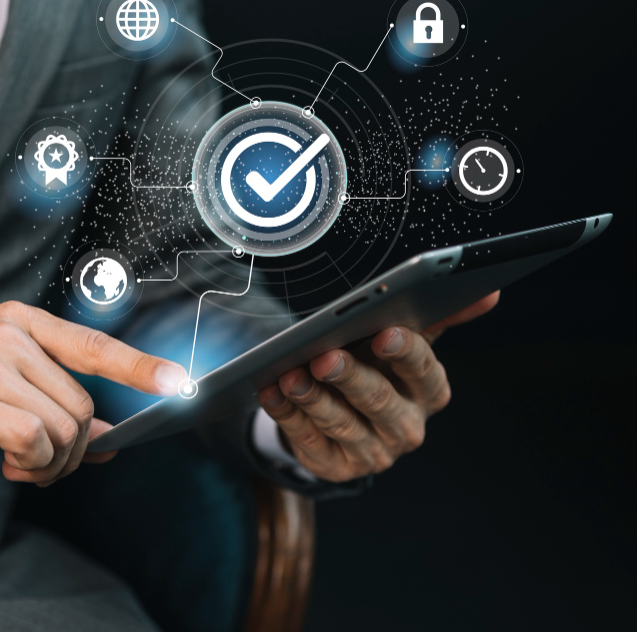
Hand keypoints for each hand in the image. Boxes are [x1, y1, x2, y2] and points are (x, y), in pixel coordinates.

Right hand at [0, 301, 186, 484]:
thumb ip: (51, 400)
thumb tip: (109, 440)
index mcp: (19, 321)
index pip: (94, 344)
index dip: (139, 366)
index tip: (178, 383)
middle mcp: (8, 334)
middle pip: (84, 403)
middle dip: (76, 448)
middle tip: (43, 463)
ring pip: (65, 426)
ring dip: (53, 462)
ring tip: (22, 465)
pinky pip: (34, 440)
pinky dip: (32, 464)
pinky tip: (9, 464)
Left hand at [258, 292, 499, 482]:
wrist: (346, 414)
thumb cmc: (378, 367)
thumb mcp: (405, 342)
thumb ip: (438, 316)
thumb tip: (488, 291)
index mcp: (430, 392)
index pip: (423, 372)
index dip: (404, 353)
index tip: (385, 332)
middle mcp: (406, 427)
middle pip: (378, 400)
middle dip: (350, 377)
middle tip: (324, 356)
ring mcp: (372, 453)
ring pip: (340, 423)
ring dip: (312, 398)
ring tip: (289, 375)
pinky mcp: (335, 467)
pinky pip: (308, 439)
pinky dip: (287, 414)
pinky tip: (271, 392)